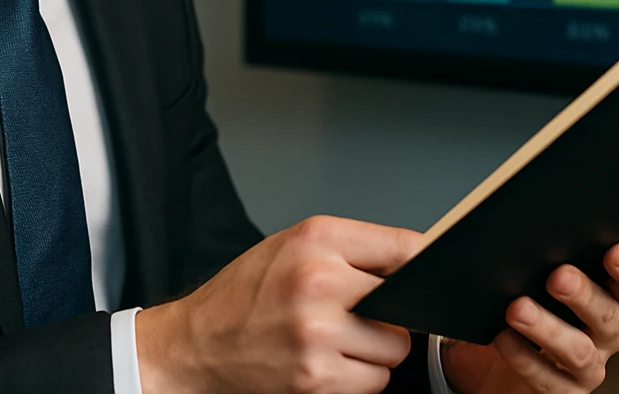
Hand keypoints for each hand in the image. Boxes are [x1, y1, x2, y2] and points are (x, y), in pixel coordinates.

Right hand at [136, 215, 426, 393]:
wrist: (193, 347)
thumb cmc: (242, 296)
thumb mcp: (290, 247)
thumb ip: (349, 250)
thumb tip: (415, 259)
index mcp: (316, 239)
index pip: (406, 247)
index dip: (420, 266)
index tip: (425, 276)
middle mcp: (319, 281)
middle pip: (406, 304)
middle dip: (389, 315)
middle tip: (355, 315)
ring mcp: (318, 333)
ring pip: (394, 349)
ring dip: (374, 351)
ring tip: (334, 340)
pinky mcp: (316, 378)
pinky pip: (373, 382)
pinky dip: (356, 379)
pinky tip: (324, 364)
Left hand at [440, 244, 618, 393]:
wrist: (495, 368)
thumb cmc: (519, 312)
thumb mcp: (530, 283)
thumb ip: (536, 262)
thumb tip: (516, 233)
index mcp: (606, 299)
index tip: (615, 251)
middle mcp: (603, 334)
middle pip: (606, 315)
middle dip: (583, 295)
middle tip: (559, 276)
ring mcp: (587, 367)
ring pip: (578, 350)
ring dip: (548, 328)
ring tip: (518, 309)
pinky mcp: (564, 392)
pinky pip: (549, 380)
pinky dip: (524, 358)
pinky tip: (503, 338)